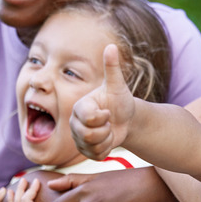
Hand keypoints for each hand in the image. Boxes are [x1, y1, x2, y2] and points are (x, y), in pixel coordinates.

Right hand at [70, 44, 135, 160]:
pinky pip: (96, 156)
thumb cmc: (119, 100)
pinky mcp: (85, 150)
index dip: (102, 118)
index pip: (87, 118)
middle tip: (109, 122)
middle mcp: (75, 123)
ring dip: (107, 140)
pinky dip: (106, 150)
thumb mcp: (117, 85)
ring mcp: (78, 138)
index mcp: (79, 107)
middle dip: (105, 130)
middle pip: (88, 135)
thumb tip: (111, 46)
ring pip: (92, 146)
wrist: (126, 118)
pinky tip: (108, 140)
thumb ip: (112, 67)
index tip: (109, 112)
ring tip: (108, 130)